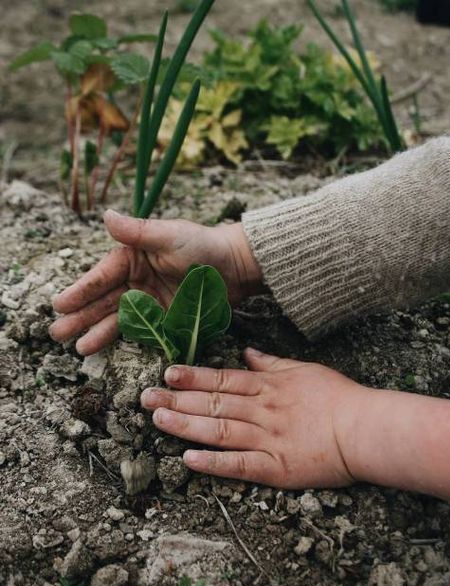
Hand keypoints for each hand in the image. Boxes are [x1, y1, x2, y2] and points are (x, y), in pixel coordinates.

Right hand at [49, 210, 261, 354]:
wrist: (236, 267)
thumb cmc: (203, 245)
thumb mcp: (169, 236)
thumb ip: (137, 232)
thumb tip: (106, 216)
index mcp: (132, 257)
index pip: (101, 276)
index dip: (80, 291)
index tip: (59, 304)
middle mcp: (135, 280)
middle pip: (102, 300)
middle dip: (80, 316)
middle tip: (56, 333)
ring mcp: (148, 300)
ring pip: (116, 318)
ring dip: (96, 331)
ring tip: (77, 348)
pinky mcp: (163, 317)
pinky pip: (138, 329)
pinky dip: (121, 338)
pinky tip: (104, 348)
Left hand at [141, 348, 449, 504]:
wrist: (364, 428)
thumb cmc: (336, 396)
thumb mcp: (303, 369)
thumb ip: (271, 363)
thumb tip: (246, 353)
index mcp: (268, 387)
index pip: (223, 379)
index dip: (193, 375)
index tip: (167, 371)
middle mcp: (262, 410)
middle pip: (213, 402)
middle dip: (177, 398)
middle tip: (145, 396)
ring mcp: (267, 439)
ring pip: (219, 430)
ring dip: (186, 424)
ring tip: (158, 418)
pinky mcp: (276, 469)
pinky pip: (240, 465)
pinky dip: (214, 463)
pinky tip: (189, 459)